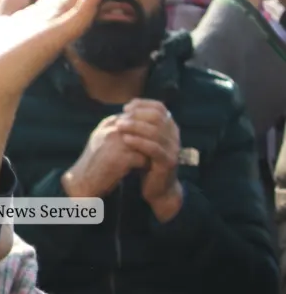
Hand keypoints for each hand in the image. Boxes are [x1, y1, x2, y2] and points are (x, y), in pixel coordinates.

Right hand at [62, 114, 147, 198]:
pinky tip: (143, 170)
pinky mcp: (121, 159)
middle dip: (151, 138)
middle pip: (143, 128)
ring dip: (150, 152)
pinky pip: (143, 159)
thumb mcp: (101, 139)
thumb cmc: (94, 161)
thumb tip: (137, 122)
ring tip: (151, 159)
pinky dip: (145, 165)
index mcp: (109, 124)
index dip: (146, 128)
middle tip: (156, 148)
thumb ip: (117, 129)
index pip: (136, 117)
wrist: (82, 181)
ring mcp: (116, 143)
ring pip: (146, 143)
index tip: (150, 139)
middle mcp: (112, 130)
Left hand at [116, 99, 182, 221]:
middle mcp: (174, 136)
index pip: (160, 107)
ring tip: (119, 126)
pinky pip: (154, 149)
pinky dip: (139, 142)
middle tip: (120, 118)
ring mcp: (173, 149)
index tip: (126, 107)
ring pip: (155, 132)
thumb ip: (140, 125)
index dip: (143, 104)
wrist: (158, 188)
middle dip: (137, 115)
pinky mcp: (168, 162)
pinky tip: (126, 140)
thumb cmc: (147, 161)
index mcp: (170, 127)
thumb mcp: (144, 140)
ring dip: (135, 127)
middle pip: (158, 117)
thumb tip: (127, 107)